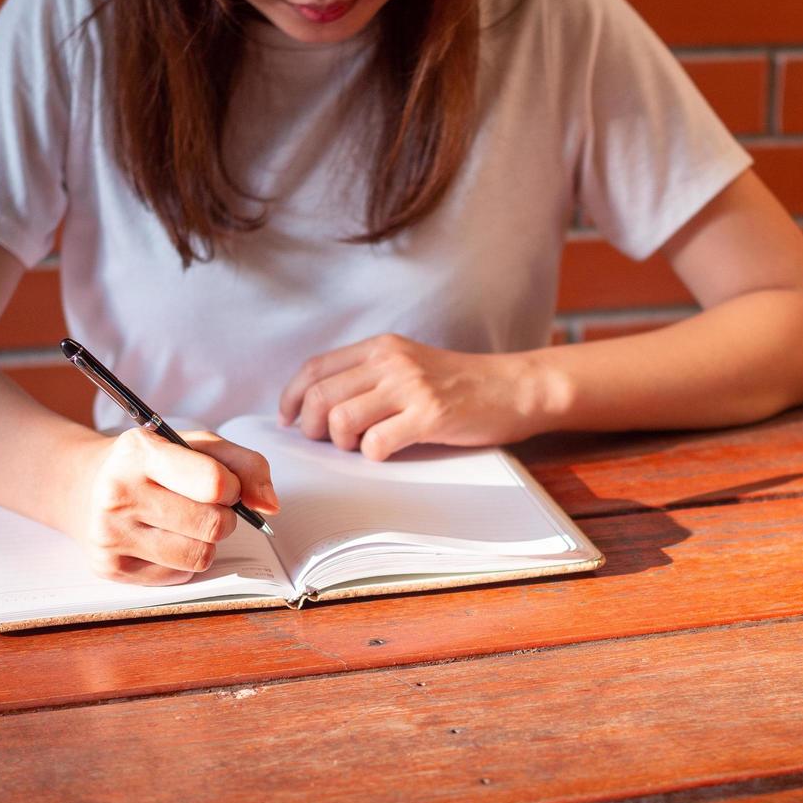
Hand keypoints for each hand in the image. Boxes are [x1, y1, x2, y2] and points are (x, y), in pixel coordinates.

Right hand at [68, 428, 279, 584]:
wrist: (82, 485)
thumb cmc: (150, 464)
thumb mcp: (195, 444)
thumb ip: (244, 464)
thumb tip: (270, 506)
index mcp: (141, 453)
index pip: (214, 483)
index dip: (233, 488)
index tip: (224, 486)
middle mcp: (118, 494)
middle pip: (214, 525)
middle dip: (223, 517)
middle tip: (203, 505)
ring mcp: (110, 535)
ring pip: (201, 556)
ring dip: (205, 542)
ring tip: (183, 522)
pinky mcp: (110, 568)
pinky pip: (180, 575)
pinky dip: (183, 560)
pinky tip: (161, 538)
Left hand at [278, 334, 547, 459]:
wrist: (514, 388)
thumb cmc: (461, 385)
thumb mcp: (410, 365)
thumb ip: (369, 376)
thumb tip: (319, 406)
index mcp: (381, 347)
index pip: (315, 368)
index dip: (292, 398)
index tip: (289, 420)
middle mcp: (392, 361)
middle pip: (321, 397)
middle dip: (312, 427)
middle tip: (329, 441)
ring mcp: (411, 387)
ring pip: (342, 420)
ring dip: (342, 443)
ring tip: (360, 446)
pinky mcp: (430, 415)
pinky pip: (377, 443)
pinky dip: (373, 455)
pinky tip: (388, 451)